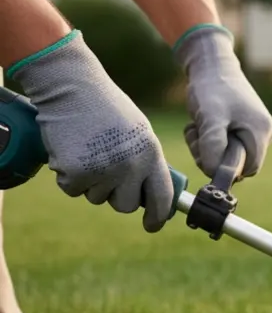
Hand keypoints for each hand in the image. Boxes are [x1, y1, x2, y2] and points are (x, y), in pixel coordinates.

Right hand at [7, 30, 174, 231]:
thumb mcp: (139, 133)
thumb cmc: (107, 108)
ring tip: (88, 150)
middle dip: (115, 195)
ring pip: (96, 198)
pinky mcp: (76, 172)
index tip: (153, 225)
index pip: (162, 197)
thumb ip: (146, 162)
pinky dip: (68, 176)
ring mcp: (103, 170)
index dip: (158, 216)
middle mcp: (131, 166)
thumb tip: (151, 195)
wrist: (72, 87)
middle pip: (125, 206)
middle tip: (105, 172)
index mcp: (151, 155)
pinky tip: (71, 151)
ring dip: (90, 182)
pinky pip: (73, 189)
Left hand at [173, 24, 271, 182]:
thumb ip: (213, 147)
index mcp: (262, 132)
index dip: (224, 166)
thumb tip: (214, 172)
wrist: (211, 65)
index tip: (204, 149)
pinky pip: (229, 144)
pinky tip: (203, 123)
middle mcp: (266, 133)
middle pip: (239, 164)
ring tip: (198, 126)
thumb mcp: (209, 119)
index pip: (247, 169)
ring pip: (231, 154)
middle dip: (214, 155)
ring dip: (209, 147)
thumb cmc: (211, 89)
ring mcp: (258, 130)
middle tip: (197, 134)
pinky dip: (212, 139)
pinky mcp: (247, 126)